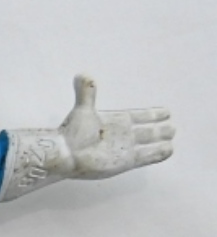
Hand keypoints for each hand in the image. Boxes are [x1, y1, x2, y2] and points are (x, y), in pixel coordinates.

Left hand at [59, 74, 173, 178]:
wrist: (66, 155)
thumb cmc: (71, 134)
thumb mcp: (83, 110)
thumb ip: (87, 91)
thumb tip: (82, 74)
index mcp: (115, 121)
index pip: (139, 116)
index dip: (151, 114)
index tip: (165, 111)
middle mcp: (122, 135)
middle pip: (146, 131)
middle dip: (158, 129)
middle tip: (171, 127)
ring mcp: (124, 149)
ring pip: (149, 143)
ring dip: (160, 140)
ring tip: (171, 138)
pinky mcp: (125, 162)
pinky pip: (148, 156)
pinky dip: (159, 153)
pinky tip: (169, 150)